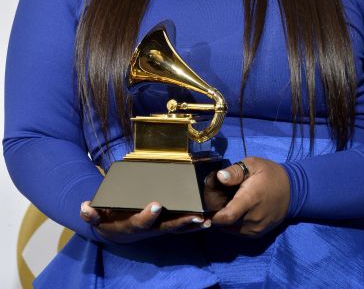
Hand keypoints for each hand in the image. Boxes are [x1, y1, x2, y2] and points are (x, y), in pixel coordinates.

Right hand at [80, 201, 210, 243]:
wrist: (113, 229)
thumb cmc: (106, 218)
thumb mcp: (96, 216)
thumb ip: (90, 213)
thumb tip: (84, 207)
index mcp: (130, 225)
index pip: (139, 222)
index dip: (147, 215)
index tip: (155, 204)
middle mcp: (147, 229)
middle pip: (165, 227)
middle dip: (179, 222)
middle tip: (194, 216)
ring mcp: (158, 229)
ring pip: (176, 229)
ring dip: (191, 226)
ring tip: (206, 221)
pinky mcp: (165, 226)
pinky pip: (181, 227)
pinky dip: (193, 226)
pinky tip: (208, 221)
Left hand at [207, 157, 289, 236]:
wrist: (292, 190)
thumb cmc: (269, 174)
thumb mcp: (253, 164)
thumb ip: (235, 171)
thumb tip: (219, 177)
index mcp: (250, 199)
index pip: (226, 216)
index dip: (212, 213)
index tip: (207, 203)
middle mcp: (252, 218)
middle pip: (224, 223)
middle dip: (217, 212)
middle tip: (218, 198)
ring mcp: (256, 228)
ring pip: (230, 229)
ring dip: (224, 219)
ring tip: (228, 203)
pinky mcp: (258, 234)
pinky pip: (238, 231)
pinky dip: (233, 223)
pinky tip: (236, 210)